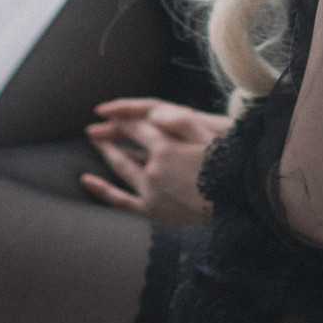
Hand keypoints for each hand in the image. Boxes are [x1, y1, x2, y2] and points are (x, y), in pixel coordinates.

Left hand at [81, 98, 235, 225]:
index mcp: (166, 149)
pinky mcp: (151, 210)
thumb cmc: (226, 165)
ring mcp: (150, 192)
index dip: (124, 118)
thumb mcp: (208, 137)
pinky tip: (86, 181)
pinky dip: (103, 190)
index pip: (138, 128)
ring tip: (97, 143)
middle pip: (126, 147)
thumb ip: (181, 122)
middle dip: (110, 134)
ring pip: (122, 169)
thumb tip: (155, 113)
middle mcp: (153, 170)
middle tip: (95, 126)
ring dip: (109, 154)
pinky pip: (121, 200)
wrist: (235, 203)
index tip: (112, 112)